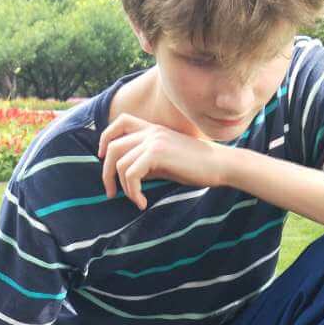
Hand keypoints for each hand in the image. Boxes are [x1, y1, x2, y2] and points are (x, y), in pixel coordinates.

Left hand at [98, 113, 231, 209]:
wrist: (220, 164)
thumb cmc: (195, 167)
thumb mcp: (165, 163)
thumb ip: (145, 164)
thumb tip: (124, 176)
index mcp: (152, 129)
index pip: (120, 122)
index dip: (105, 138)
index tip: (103, 159)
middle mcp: (150, 131)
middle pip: (112, 147)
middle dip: (107, 173)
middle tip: (111, 193)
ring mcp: (154, 140)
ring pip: (120, 163)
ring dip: (123, 187)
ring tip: (136, 200)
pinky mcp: (158, 152)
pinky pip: (131, 173)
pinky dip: (132, 192)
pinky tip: (142, 203)